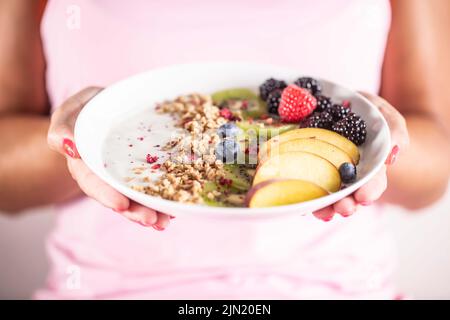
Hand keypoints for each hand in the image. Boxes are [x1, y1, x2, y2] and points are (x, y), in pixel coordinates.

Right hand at [47, 87, 170, 229]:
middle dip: (134, 211)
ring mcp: (129, 176)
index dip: (106, 196)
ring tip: (164, 221)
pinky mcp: (147, 172)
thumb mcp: (70, 113)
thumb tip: (69, 147)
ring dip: (152, 212)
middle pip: (119, 198)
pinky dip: (165, 198)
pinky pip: (156, 186)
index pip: (93, 183)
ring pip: (139, 198)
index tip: (120, 205)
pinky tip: (175, 209)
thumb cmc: (87, 110)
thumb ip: (62, 128)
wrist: (110, 107)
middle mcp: (107, 177)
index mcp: (86, 165)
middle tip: (151, 220)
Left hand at [313, 92, 408, 220]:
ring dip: (326, 207)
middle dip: (347, 205)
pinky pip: (304, 186)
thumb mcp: (383, 114)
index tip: (364, 197)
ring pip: (327, 196)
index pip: (373, 182)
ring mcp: (326, 173)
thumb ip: (394, 130)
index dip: (371, 191)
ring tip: (324, 212)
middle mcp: (347, 174)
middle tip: (345, 208)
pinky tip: (302, 205)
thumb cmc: (365, 111)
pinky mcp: (306, 169)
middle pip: (349, 195)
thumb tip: (393, 155)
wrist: (337, 105)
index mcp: (369, 165)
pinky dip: (304, 198)